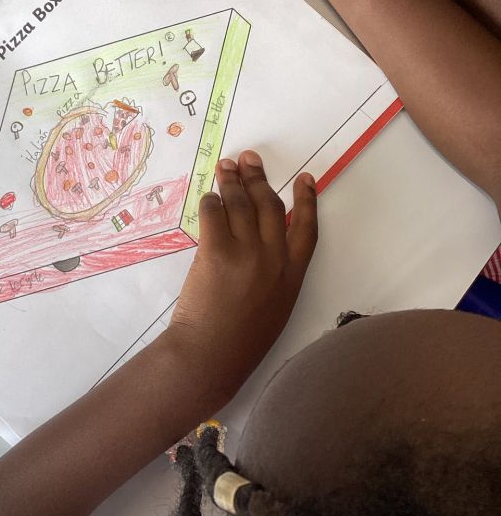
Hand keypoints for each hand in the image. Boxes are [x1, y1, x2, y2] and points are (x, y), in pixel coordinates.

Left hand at [165, 152, 317, 404]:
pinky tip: (208, 198)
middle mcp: (274, 258)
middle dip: (259, 178)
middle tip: (249, 159)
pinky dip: (211, 202)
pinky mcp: (217, 251)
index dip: (307, 199)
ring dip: (232, 182)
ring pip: (241, 204)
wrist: (211, 356)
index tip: (305, 177)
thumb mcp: (274, 310)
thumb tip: (260, 251)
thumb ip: (274, 279)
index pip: (307, 228)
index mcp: (293, 276)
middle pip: (270, 205)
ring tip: (225, 167)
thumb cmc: (239, 343)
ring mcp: (247, 252)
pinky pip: (214, 214)